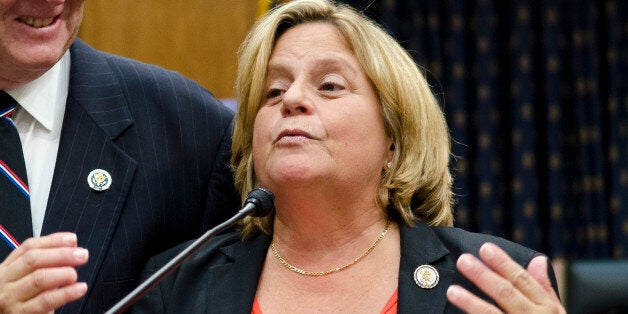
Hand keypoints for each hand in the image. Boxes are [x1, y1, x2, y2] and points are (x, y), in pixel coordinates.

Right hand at [0, 233, 88, 312]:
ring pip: (39, 279)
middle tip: (81, 255)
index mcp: (7, 267)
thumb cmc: (22, 299)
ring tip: (76, 274)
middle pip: (33, 260)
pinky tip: (79, 289)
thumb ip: (46, 263)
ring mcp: (11, 298)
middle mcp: (5, 281)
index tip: (72, 240)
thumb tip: (71, 248)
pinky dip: (66, 293)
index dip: (53, 241)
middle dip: (61, 254)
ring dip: (63, 273)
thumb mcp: (28, 278)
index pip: (29, 247)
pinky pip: (46, 301)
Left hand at [446, 242, 564, 312]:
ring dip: (471, 302)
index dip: (503, 263)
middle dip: (483, 276)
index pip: (522, 280)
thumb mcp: (555, 312)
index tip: (485, 248)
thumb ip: (544, 288)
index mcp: (546, 308)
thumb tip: (538, 259)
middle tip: (463, 260)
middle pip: (505, 294)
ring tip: (452, 290)